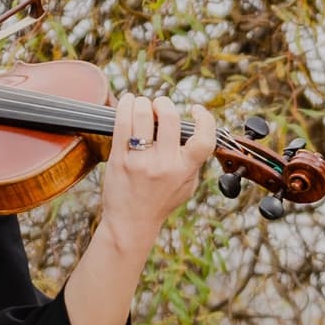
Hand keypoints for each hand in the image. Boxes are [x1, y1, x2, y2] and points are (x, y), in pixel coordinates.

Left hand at [92, 95, 210, 242]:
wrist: (131, 222)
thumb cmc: (160, 202)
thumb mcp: (187, 185)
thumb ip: (193, 161)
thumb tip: (197, 131)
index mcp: (184, 170)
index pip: (204, 139)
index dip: (205, 119)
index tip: (197, 110)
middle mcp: (164, 164)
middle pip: (169, 118)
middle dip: (164, 103)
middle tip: (160, 106)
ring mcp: (140, 161)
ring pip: (143, 115)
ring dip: (143, 102)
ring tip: (142, 105)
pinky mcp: (119, 158)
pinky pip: (122, 123)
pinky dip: (125, 105)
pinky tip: (128, 102)